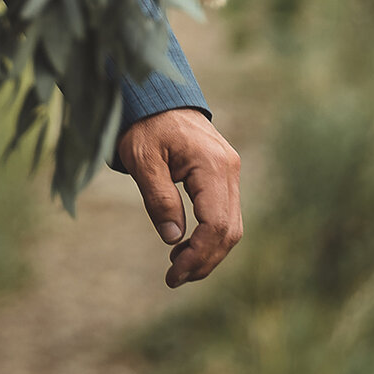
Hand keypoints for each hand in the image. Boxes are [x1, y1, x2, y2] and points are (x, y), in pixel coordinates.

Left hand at [116, 106, 242, 287]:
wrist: (156, 95)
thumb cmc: (144, 124)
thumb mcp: (141, 159)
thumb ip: (159, 198)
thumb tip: (172, 238)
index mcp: (211, 165)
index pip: (216, 224)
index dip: (198, 255)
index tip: (173, 274)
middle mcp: (229, 169)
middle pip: (229, 230)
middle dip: (204, 260)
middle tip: (174, 278)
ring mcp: (230, 171)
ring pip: (231, 225)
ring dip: (208, 252)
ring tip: (178, 267)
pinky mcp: (224, 175)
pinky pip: (225, 214)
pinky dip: (209, 236)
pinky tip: (185, 245)